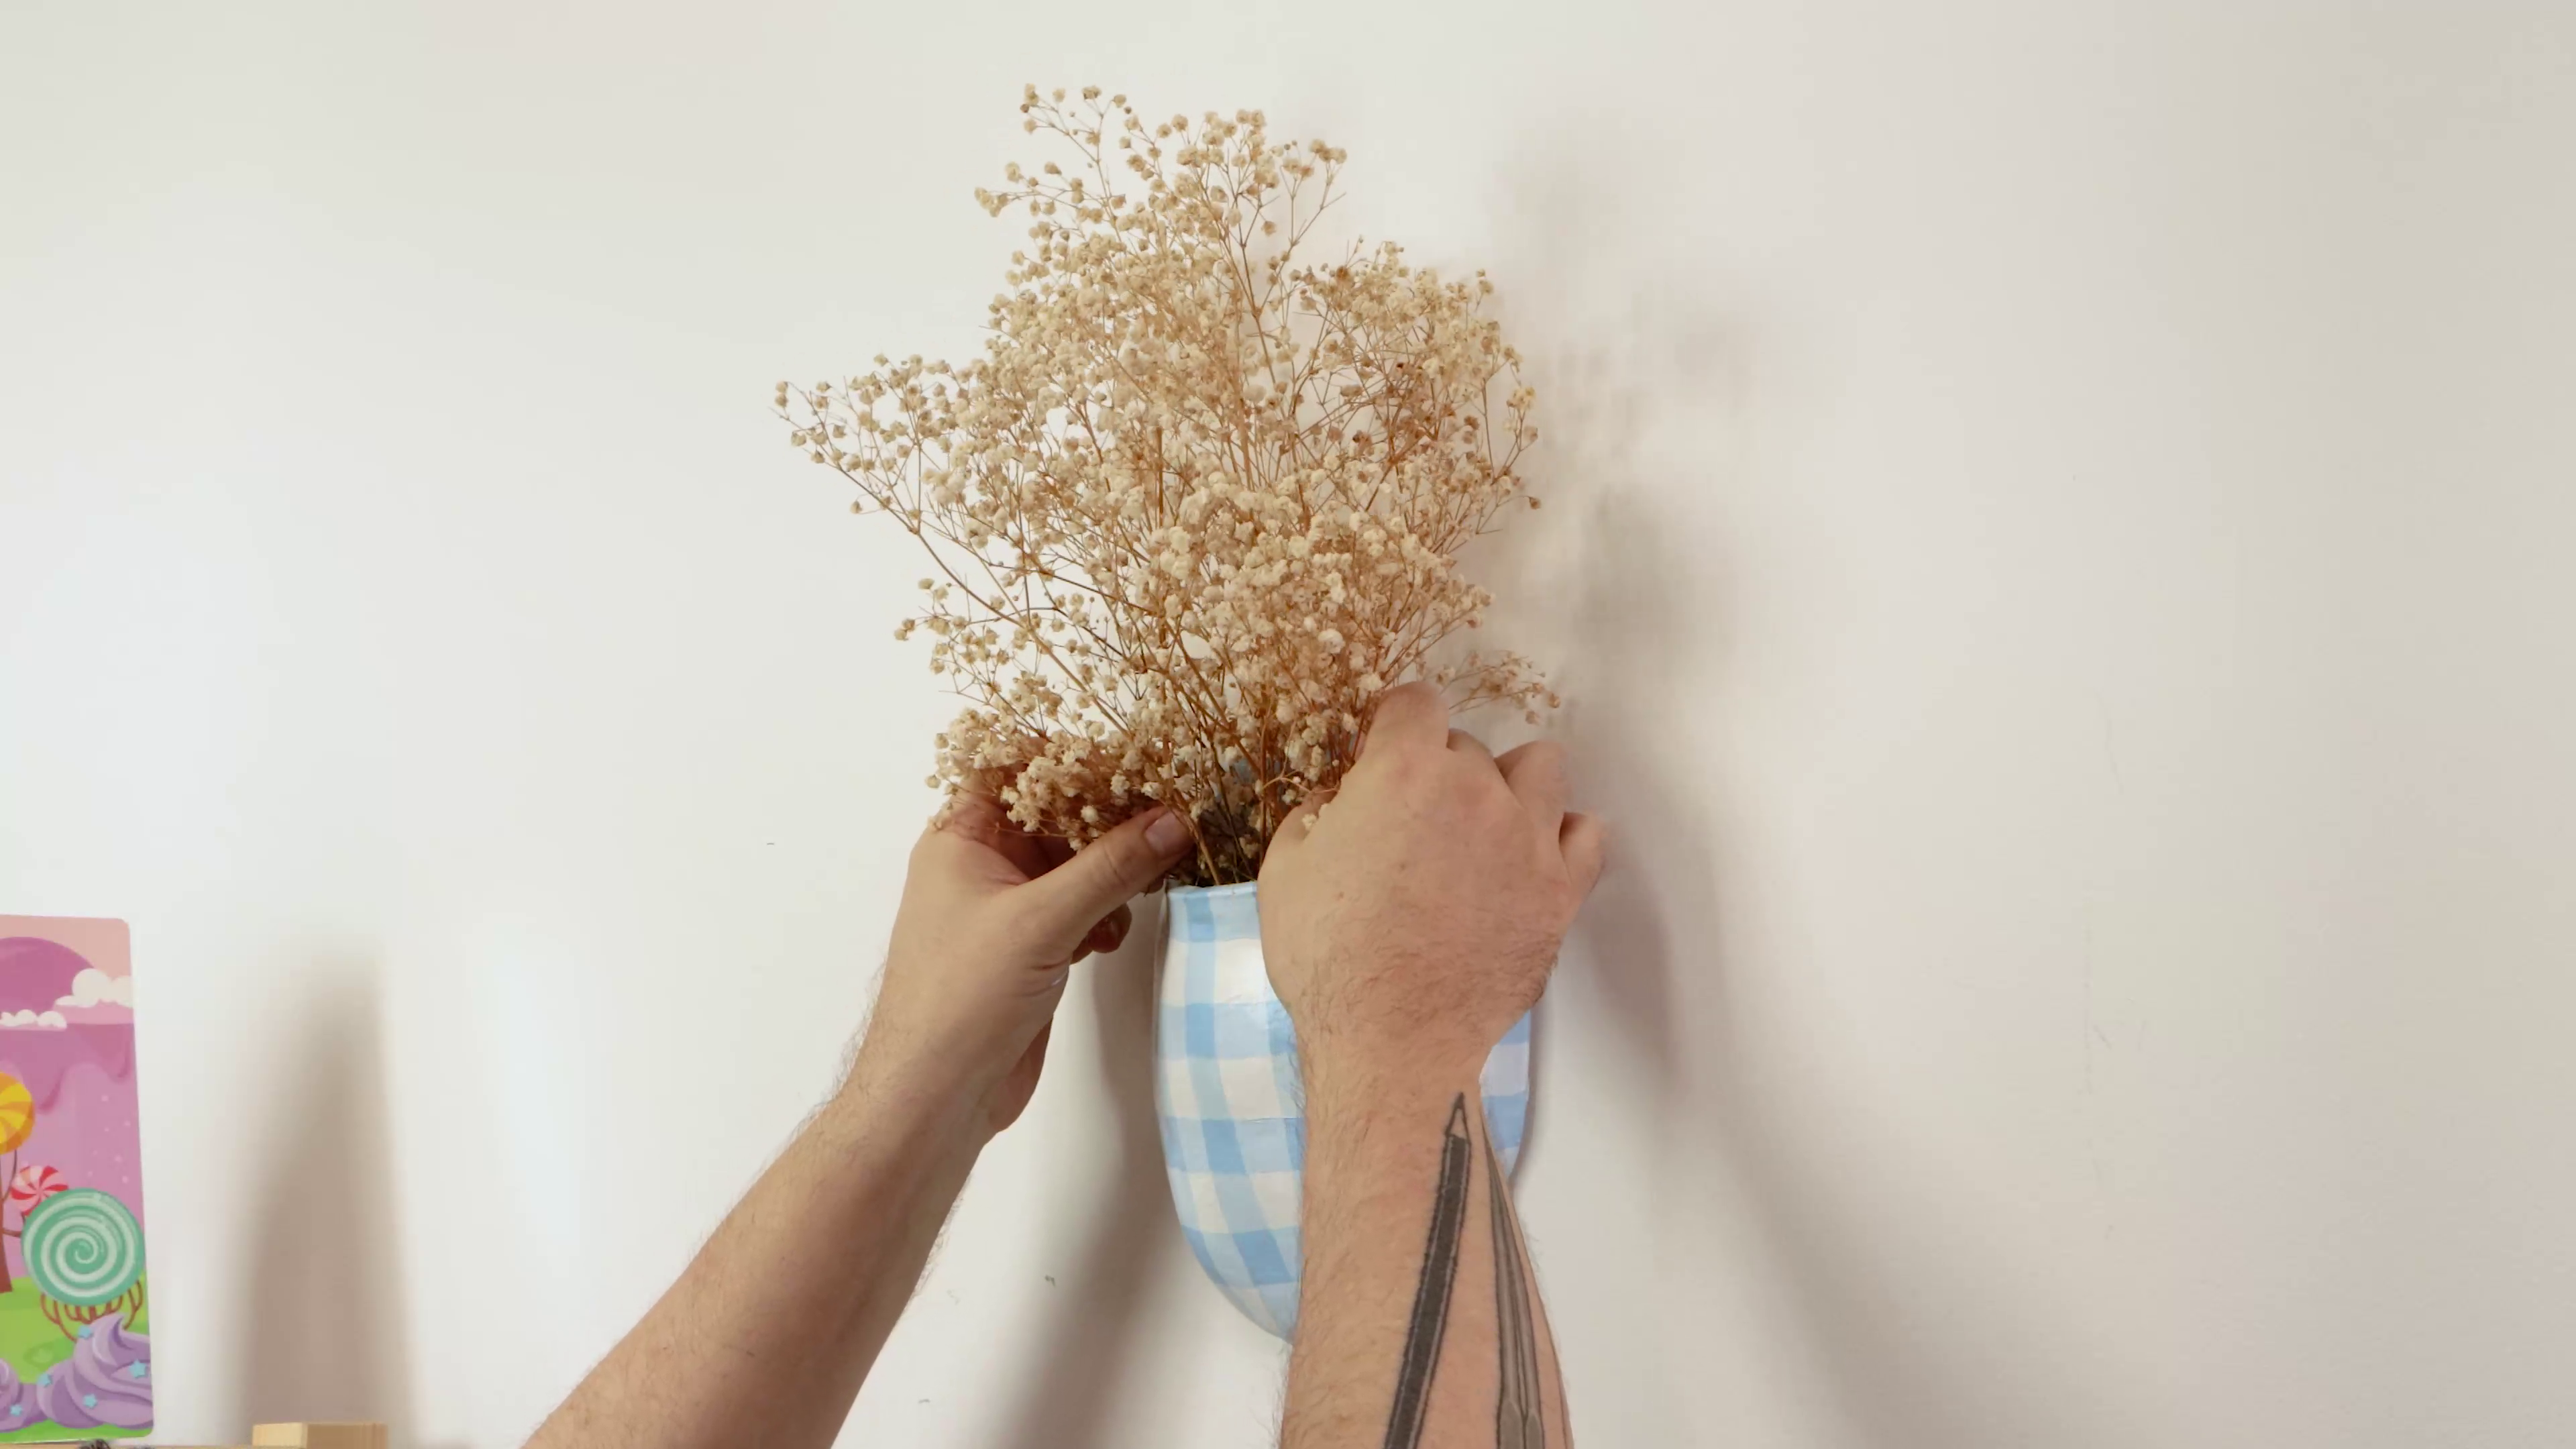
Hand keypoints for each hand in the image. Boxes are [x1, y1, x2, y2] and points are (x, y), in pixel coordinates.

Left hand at [858, 794, 1193, 1137]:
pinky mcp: (1030, 951)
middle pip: (1053, 815)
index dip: (1068, 758)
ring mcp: (1006, 911)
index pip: (1014, 768)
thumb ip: (1111, 867)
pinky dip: (1103, 914)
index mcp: (960, 838)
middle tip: (1162, 820)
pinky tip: (1112, 936)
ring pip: (1072, 866)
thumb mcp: (1042, 920)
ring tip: (1141, 887)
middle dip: (1107, 819)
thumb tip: (1172, 820)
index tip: (1130, 762)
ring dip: (1111, 873)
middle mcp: (981, 866)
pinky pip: (1078, 910)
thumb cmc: (961, 997)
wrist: (937, 1095)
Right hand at [1257, 682, 1607, 1085]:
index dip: (1391, 726)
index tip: (1379, 757)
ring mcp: (1529, 838)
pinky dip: (1561, 838)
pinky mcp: (1562, 890)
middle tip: (1413, 826)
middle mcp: (1476, 789)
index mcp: (1404, 771)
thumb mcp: (1286, 869)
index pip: (1414, 702)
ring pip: (1539, 767)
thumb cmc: (1328, 958)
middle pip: (1467, 745)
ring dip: (1509, 785)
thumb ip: (1317, 811)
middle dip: (1437, 772)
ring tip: (1483, 828)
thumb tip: (1345, 798)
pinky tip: (1529, 861)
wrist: (1393, 1042)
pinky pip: (1586, 833)